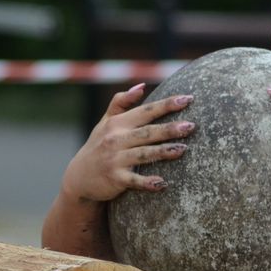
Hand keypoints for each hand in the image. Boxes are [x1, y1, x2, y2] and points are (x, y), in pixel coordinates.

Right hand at [60, 83, 194, 201]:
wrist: (79, 177)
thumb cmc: (99, 145)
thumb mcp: (105, 122)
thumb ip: (121, 102)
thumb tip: (142, 86)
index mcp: (118, 123)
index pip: (146, 111)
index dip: (166, 105)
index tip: (187, 99)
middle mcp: (116, 139)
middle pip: (148, 132)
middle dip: (169, 128)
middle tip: (191, 126)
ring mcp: (115, 159)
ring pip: (143, 154)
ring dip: (163, 152)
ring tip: (183, 149)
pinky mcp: (115, 179)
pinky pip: (134, 181)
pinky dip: (146, 183)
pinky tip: (161, 184)